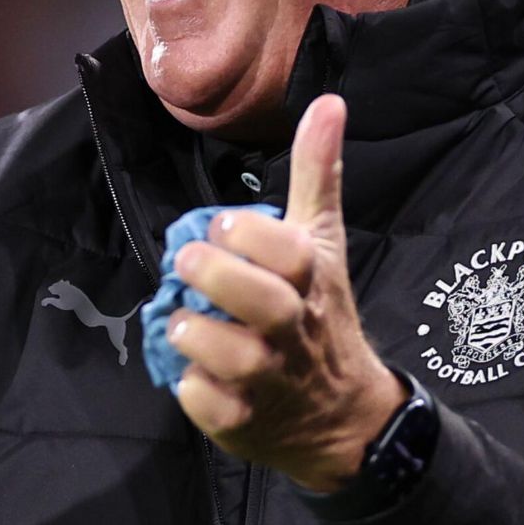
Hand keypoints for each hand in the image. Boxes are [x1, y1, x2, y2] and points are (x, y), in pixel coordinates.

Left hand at [169, 94, 407, 491]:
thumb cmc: (322, 314)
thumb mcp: (322, 243)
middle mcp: (294, 330)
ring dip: (197, 334)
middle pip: (264, 304)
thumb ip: (317, 174)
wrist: (343, 416)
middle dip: (217, 277)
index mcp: (312, 281)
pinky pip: (213, 410)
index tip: (223, 225)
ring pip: (234, 359)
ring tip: (180, 319)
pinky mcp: (246, 422)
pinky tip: (190, 375)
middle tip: (185, 261)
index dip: (250, 235)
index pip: (289, 253)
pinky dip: (194, 393)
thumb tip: (329, 102)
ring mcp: (271, 380)